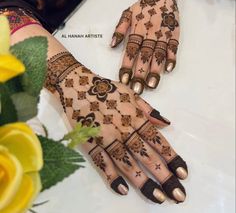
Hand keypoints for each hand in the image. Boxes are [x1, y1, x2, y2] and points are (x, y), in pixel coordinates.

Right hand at [45, 51, 187, 203]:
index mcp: (134, 116)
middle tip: (178, 194)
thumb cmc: (106, 88)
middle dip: (163, 175)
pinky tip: (122, 189)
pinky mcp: (90, 143)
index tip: (183, 173)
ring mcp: (105, 137)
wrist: (77, 85)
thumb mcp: (130, 93)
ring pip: (126, 162)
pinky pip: (101, 162)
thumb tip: (166, 123)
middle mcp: (123, 129)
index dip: (171, 156)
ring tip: (157, 197)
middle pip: (145, 154)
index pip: (156, 140)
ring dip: (142, 180)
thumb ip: (148, 109)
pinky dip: (111, 176)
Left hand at [111, 0, 179, 93]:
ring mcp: (164, 33)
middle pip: (144, 55)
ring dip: (156, 70)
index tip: (124, 79)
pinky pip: (174, 47)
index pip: (131, 50)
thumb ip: (119, 29)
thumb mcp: (127, 13)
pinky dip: (172, 58)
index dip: (127, 65)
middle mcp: (150, 32)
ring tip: (152, 85)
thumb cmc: (143, 6)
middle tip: (137, 89)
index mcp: (137, 28)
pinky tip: (169, 69)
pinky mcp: (175, 33)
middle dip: (140, 73)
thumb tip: (112, 45)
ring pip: (159, 54)